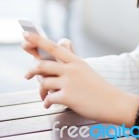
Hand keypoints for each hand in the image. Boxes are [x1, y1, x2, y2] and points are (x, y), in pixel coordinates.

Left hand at [24, 32, 138, 125]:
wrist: (113, 102)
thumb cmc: (98, 88)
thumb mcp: (85, 71)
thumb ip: (69, 67)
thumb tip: (50, 70)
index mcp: (76, 61)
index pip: (54, 47)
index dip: (38, 40)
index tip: (25, 34)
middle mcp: (71, 69)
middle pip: (43, 65)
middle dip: (31, 70)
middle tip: (27, 75)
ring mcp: (69, 82)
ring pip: (44, 82)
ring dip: (41, 91)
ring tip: (44, 96)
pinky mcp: (67, 97)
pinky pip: (48, 98)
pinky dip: (46, 103)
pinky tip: (49, 105)